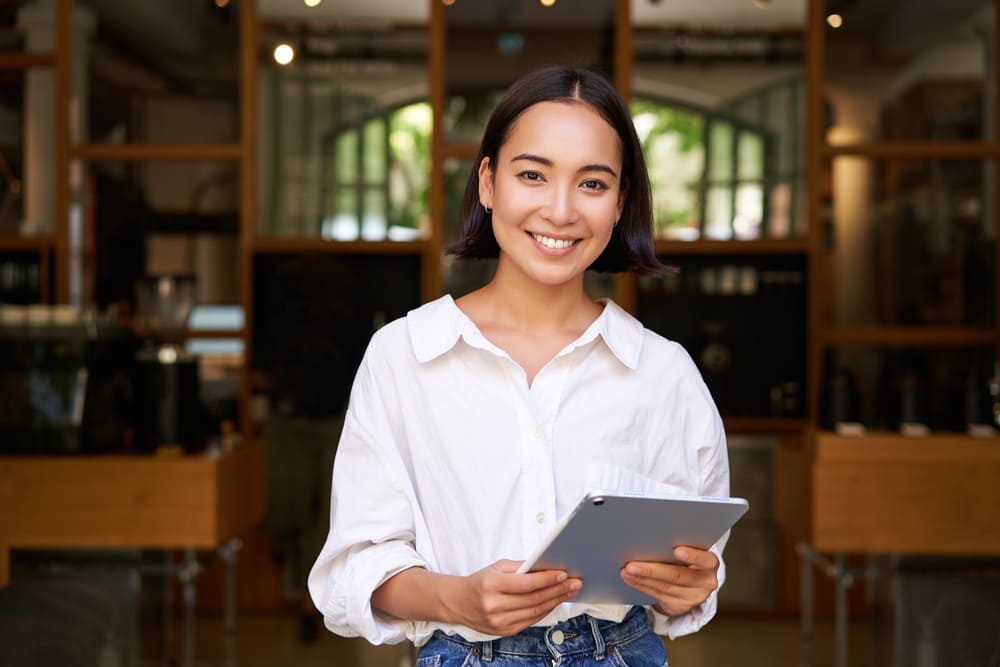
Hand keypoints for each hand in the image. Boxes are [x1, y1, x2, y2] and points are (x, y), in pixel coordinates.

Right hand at [448, 559, 580, 635]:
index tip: (563, 574)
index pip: (526, 584)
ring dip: (555, 602)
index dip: (547, 579)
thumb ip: (520, 567)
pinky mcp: (504, 631)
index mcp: (490, 585)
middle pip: (533, 599)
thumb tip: (545, 567)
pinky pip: (530, 621)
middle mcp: (494, 605)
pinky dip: (545, 612)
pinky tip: (555, 602)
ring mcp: (499, 622)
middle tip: (574, 583)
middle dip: (557, 591)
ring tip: (570, 592)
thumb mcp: (496, 567)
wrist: (458, 603)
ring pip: (534, 612)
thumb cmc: (479, 582)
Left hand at [620, 547, 718, 616]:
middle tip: (632, 564)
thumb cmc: (690, 560)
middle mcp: (705, 582)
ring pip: (664, 587)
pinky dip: (641, 585)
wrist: (695, 585)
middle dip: (652, 570)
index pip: (705, 559)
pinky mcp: (680, 606)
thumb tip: (652, 536)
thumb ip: (681, 545)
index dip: (692, 556)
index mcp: (710, 564)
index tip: (676, 550)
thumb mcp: (692, 552)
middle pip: (677, 575)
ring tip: (626, 570)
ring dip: (642, 578)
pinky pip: (657, 595)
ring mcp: (693, 597)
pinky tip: (630, 578)